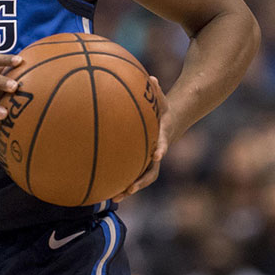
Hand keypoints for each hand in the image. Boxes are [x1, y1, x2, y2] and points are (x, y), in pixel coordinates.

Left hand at [113, 76, 171, 201]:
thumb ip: (157, 91)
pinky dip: (120, 184)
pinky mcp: (140, 165)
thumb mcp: (162, 100)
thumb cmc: (163, 111)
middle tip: (131, 188)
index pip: (162, 144)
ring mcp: (149, 163)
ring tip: (114, 198)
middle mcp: (156, 155)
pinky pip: (130, 176)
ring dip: (129, 189)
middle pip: (151, 172)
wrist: (170, 126)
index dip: (161, 149)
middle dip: (141, 181)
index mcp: (161, 139)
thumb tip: (151, 76)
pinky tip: (103, 190)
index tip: (157, 154)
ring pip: (140, 180)